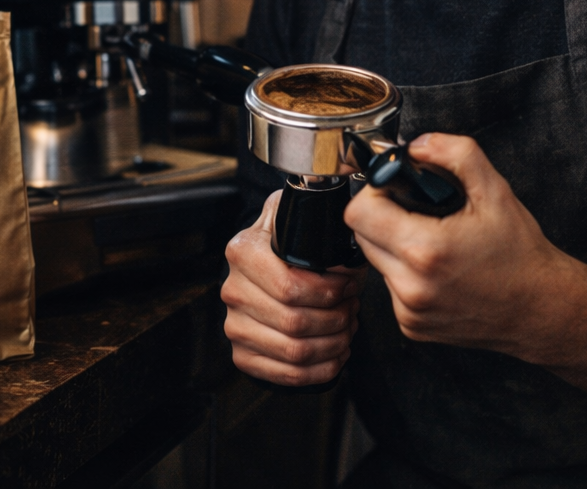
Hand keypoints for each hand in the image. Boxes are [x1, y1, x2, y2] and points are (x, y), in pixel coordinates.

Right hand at [221, 190, 367, 385]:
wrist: (260, 264)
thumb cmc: (285, 240)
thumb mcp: (293, 212)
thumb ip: (312, 210)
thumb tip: (348, 224)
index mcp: (243, 251)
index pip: (289, 287)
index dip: (329, 292)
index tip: (349, 286)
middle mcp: (233, 290)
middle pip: (295, 323)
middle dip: (337, 319)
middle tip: (353, 308)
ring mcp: (234, 325)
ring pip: (295, 351)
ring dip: (333, 345)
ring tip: (348, 329)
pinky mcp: (243, 354)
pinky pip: (286, 374)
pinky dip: (320, 369)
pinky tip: (335, 353)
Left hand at [344, 133, 564, 357]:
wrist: (544, 310)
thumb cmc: (522, 255)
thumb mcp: (495, 191)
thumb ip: (455, 154)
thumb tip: (417, 146)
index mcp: (425, 251)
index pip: (358, 212)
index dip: (374, 192)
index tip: (396, 188)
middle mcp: (411, 287)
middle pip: (362, 235)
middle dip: (382, 215)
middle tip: (416, 210)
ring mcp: (410, 312)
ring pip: (376, 261)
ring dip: (393, 244)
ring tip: (432, 238)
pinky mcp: (413, 327)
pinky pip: (391, 286)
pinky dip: (405, 272)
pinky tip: (437, 267)